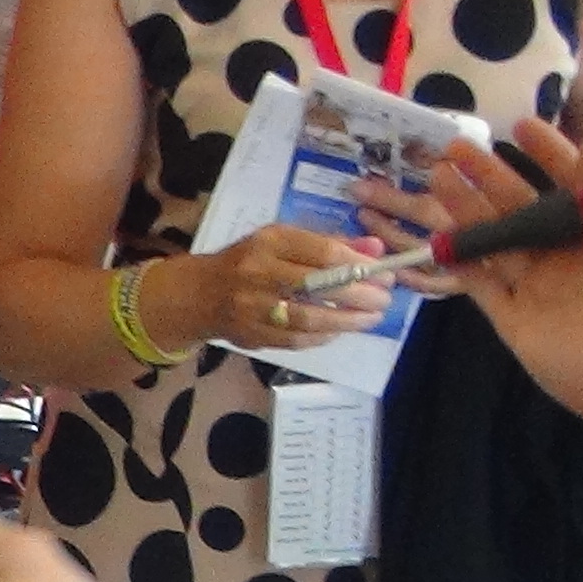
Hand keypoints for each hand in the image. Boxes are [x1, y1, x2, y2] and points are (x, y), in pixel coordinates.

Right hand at [170, 223, 390, 345]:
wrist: (198, 294)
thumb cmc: (249, 261)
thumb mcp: (284, 242)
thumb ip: (330, 244)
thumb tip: (376, 250)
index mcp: (268, 242)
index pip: (321, 251)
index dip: (357, 264)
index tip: (384, 273)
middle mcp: (257, 272)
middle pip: (317, 285)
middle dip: (358, 295)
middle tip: (384, 300)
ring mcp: (251, 307)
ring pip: (308, 318)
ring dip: (346, 321)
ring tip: (370, 319)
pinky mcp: (250, 334)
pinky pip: (295, 339)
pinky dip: (322, 336)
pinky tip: (339, 330)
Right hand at [357, 121, 582, 431]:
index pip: (569, 181)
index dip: (547, 153)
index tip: (520, 125)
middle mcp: (564, 251)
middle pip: (518, 204)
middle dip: (487, 174)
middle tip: (455, 147)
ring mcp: (535, 284)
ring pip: (491, 237)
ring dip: (464, 207)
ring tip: (437, 176)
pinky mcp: (511, 316)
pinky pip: (478, 284)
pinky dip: (458, 262)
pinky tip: (436, 234)